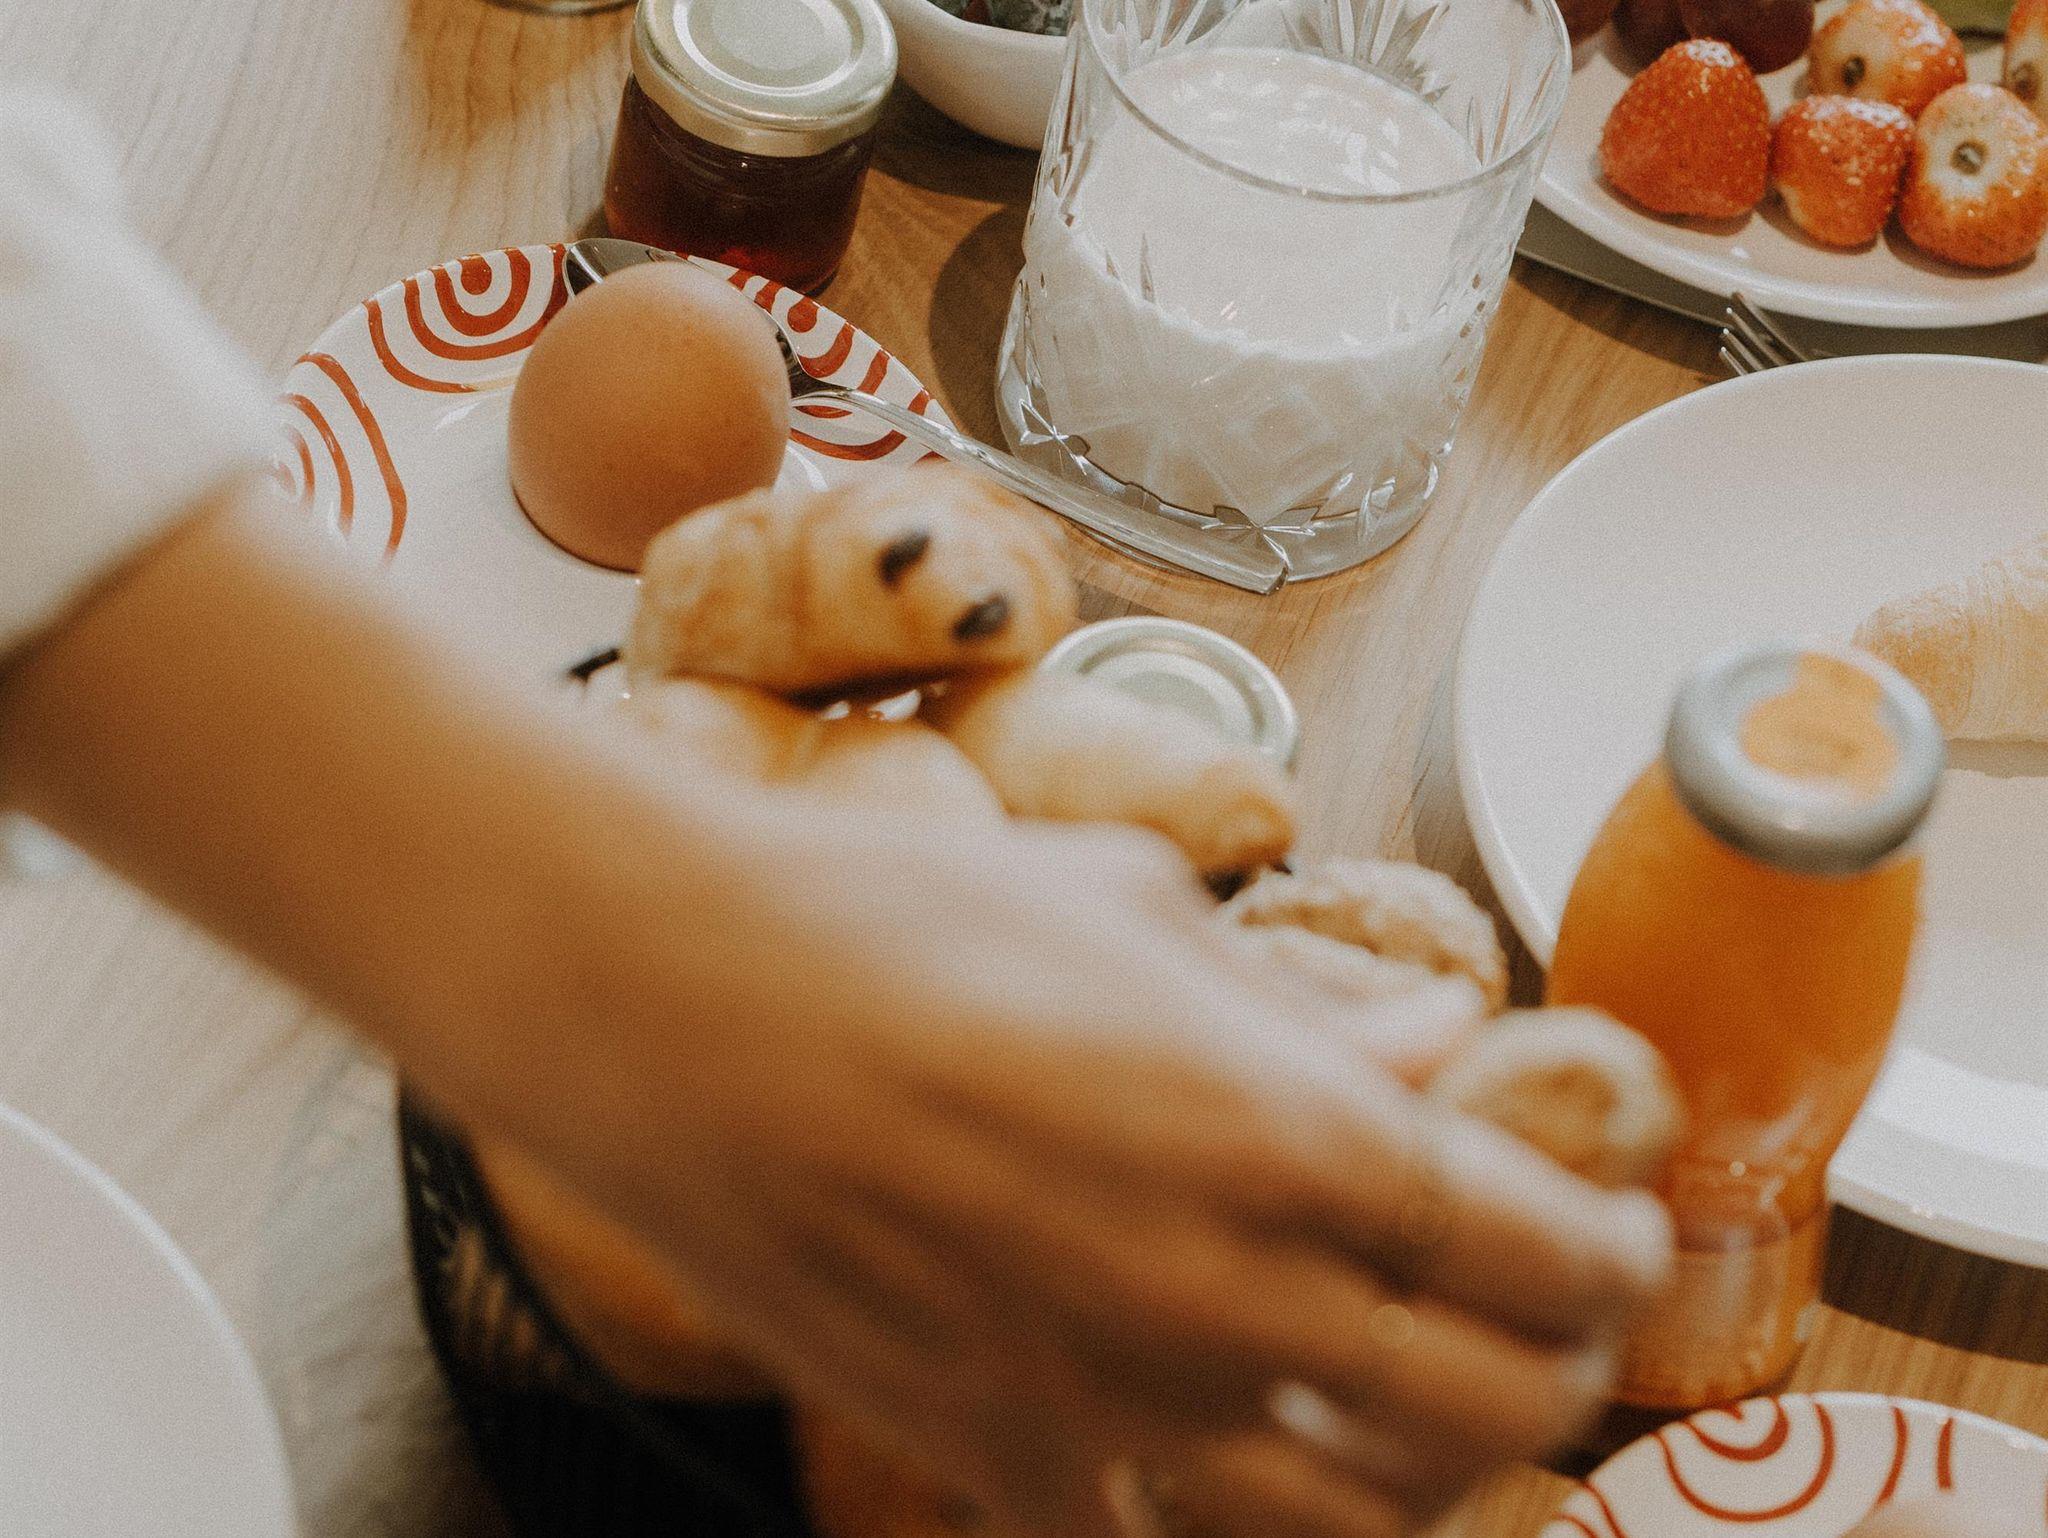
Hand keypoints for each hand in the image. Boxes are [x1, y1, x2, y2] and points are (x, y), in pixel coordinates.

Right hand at [566, 809, 1671, 1537]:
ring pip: (1363, 1520)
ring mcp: (1114, 1405)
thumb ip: (1305, 1005)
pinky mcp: (997, 1463)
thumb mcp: (1132, 915)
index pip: (1541, 1249)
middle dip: (1552, 1373)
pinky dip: (1239, 1514)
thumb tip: (1431, 1038)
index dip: (1610, 1259)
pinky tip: (1242, 1459)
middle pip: (1491, 1408)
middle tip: (1544, 1330)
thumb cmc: (893, 923)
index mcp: (1285, 1130)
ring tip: (1429, 1424)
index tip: (1613, 1242)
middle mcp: (1229, 1294)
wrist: (674, 1006)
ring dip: (1431, 1478)